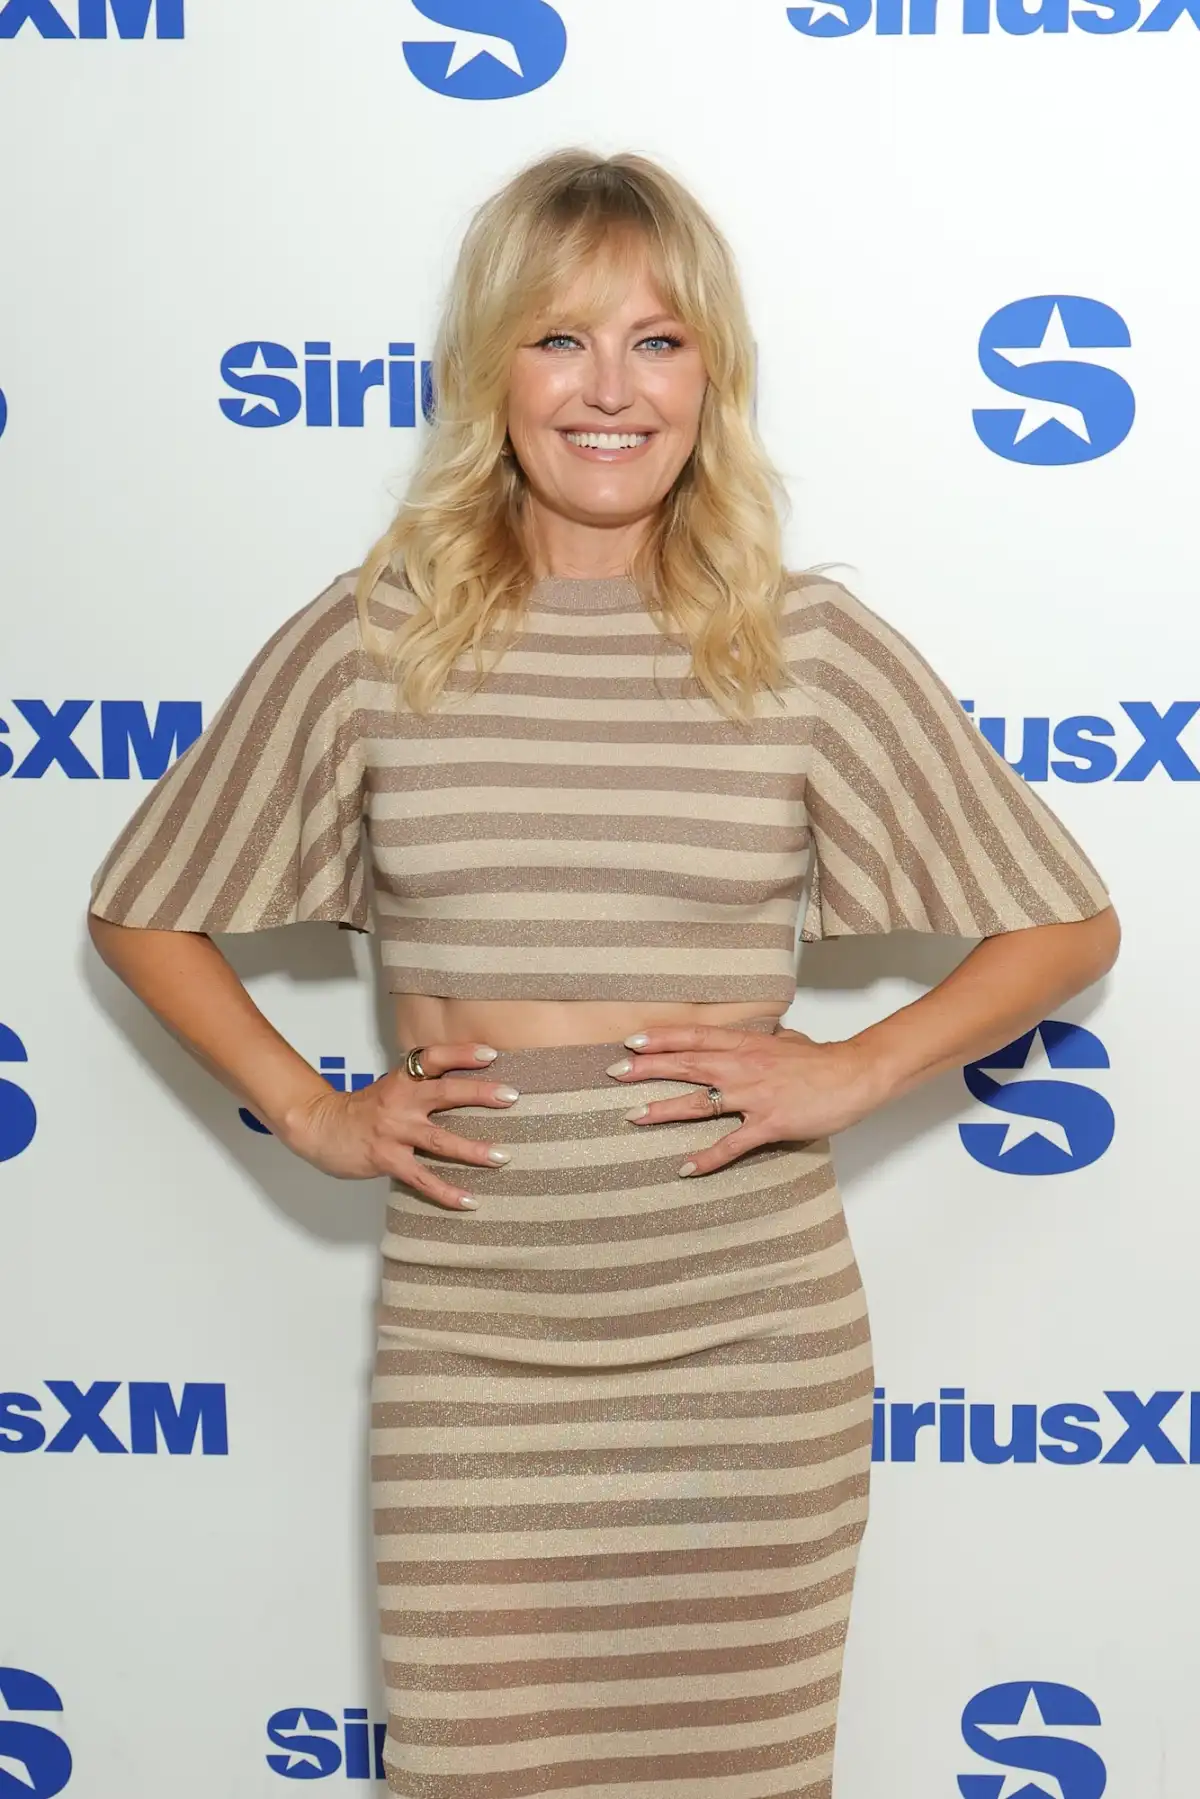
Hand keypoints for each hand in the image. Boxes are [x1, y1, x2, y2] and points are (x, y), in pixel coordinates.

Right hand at [281, 1042, 518, 1209]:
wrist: (322, 1128)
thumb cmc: (363, 1109)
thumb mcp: (391, 1087)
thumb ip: (423, 1084)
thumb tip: (469, 1085)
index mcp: (402, 1080)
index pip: (432, 1058)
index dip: (461, 1054)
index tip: (490, 1053)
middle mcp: (399, 1102)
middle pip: (444, 1094)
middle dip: (480, 1093)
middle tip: (511, 1096)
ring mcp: (394, 1132)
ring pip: (440, 1140)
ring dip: (473, 1149)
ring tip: (502, 1157)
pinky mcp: (388, 1160)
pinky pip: (423, 1179)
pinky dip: (447, 1192)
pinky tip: (470, 1201)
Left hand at [607, 1024, 882, 1177]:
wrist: (854, 1076)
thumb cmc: (823, 1062)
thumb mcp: (790, 1041)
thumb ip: (771, 1040)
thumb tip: (770, 1034)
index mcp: (746, 1046)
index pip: (695, 1038)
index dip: (661, 1038)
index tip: (631, 1040)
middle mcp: (743, 1068)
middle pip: (686, 1065)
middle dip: (647, 1068)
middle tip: (614, 1072)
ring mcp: (754, 1096)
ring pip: (699, 1103)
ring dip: (663, 1110)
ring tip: (633, 1116)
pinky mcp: (768, 1124)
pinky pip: (731, 1144)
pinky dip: (707, 1157)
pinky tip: (685, 1167)